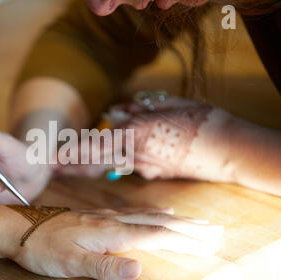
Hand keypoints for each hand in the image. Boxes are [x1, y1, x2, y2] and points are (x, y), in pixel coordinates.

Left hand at [11, 207, 223, 279]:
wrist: (19, 227)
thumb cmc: (43, 248)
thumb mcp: (70, 263)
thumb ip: (104, 266)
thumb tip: (138, 269)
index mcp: (110, 233)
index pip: (155, 235)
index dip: (184, 240)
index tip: (209, 243)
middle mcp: (112, 221)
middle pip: (158, 222)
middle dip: (188, 228)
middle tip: (214, 230)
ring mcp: (105, 217)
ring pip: (147, 216)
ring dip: (175, 220)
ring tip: (195, 223)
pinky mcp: (97, 217)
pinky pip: (133, 213)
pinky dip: (152, 215)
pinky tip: (156, 215)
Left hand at [55, 96, 232, 181]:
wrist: (229, 149)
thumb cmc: (202, 120)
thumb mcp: (170, 106)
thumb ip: (140, 111)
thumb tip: (116, 114)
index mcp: (136, 135)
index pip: (96, 145)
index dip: (72, 152)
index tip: (52, 158)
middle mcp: (136, 155)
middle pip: (97, 162)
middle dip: (73, 165)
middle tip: (51, 167)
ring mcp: (146, 167)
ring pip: (111, 165)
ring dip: (90, 166)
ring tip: (68, 167)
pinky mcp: (156, 173)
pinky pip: (130, 166)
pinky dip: (116, 164)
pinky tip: (104, 165)